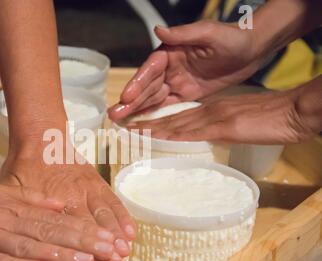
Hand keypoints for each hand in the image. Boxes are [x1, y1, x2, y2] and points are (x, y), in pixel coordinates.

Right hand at [0, 177, 118, 260]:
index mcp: (12, 204)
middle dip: (81, 241)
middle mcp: (5, 218)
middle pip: (48, 230)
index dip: (82, 227)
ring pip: (29, 245)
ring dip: (59, 253)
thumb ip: (29, 197)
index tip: (106, 236)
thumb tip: (60, 204)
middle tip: (108, 249)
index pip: (55, 217)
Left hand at [1, 154, 136, 260]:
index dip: (81, 244)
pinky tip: (131, 230)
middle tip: (115, 259)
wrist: (42, 138)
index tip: (93, 260)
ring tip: (125, 249)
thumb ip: (16, 209)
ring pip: (105, 212)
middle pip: (91, 223)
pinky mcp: (97, 182)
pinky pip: (113, 200)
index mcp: (51, 200)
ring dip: (116, 231)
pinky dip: (123, 215)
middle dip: (104, 242)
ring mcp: (88, 189)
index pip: (68, 227)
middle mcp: (73, 196)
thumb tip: (11, 231)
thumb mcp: (11, 187)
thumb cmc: (24, 166)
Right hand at [108, 20, 262, 120]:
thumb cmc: (232, 37)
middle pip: (147, 87)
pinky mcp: (187, 93)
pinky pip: (168, 106)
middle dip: (131, 101)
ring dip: (137, 110)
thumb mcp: (208, 32)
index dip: (137, 83)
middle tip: (114, 115)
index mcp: (171, 52)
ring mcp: (177, 82)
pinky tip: (142, 124)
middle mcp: (170, 68)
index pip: (150, 69)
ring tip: (120, 122)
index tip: (126, 96)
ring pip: (154, 98)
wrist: (253, 49)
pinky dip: (155, 114)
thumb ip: (183, 34)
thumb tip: (158, 31)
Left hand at [126, 86, 320, 144]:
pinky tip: (156, 137)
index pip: (178, 117)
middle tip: (124, 128)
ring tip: (130, 132)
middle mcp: (207, 111)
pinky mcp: (222, 125)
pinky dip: (171, 134)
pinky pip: (191, 131)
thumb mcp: (240, 124)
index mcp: (211, 111)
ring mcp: (213, 117)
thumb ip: (222, 129)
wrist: (291, 111)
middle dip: (146, 125)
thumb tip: (210, 138)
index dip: (157, 123)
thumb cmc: (271, 120)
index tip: (139, 128)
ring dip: (151, 129)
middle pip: (170, 119)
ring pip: (175, 124)